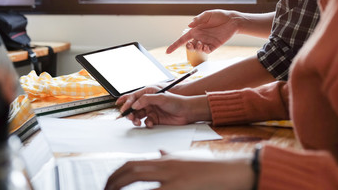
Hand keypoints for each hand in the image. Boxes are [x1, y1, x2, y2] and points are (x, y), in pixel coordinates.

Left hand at [105, 157, 254, 189]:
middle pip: (130, 169)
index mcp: (165, 161)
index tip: (109, 184)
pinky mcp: (179, 187)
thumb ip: (169, 156)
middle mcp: (165, 166)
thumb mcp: (185, 159)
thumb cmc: (208, 169)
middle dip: (113, 181)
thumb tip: (158, 152)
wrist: (229, 172)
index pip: (133, 164)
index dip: (116, 174)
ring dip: (121, 186)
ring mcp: (171, 177)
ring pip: (137, 178)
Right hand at [116, 88, 210, 127]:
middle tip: (130, 117)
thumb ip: (146, 100)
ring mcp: (151, 110)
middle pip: (134, 107)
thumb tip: (134, 104)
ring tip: (138, 122)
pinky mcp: (155, 119)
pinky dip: (146, 124)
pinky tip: (151, 123)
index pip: (134, 97)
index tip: (123, 108)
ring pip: (138, 116)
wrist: (187, 111)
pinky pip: (146, 122)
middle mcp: (149, 102)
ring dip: (136, 120)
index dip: (127, 102)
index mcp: (149, 93)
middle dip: (130, 113)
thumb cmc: (176, 101)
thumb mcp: (161, 98)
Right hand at [166, 10, 240, 53]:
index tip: (168, 52)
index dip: (174, 45)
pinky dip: (204, 50)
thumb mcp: (208, 14)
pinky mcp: (214, 45)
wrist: (232, 20)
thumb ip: (198, 19)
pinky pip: (206, 51)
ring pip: (197, 49)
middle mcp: (199, 37)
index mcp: (195, 30)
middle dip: (188, 47)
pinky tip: (205, 46)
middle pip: (189, 46)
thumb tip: (189, 25)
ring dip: (196, 48)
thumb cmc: (219, 15)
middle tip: (191, 44)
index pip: (182, 39)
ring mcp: (206, 42)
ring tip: (201, 44)